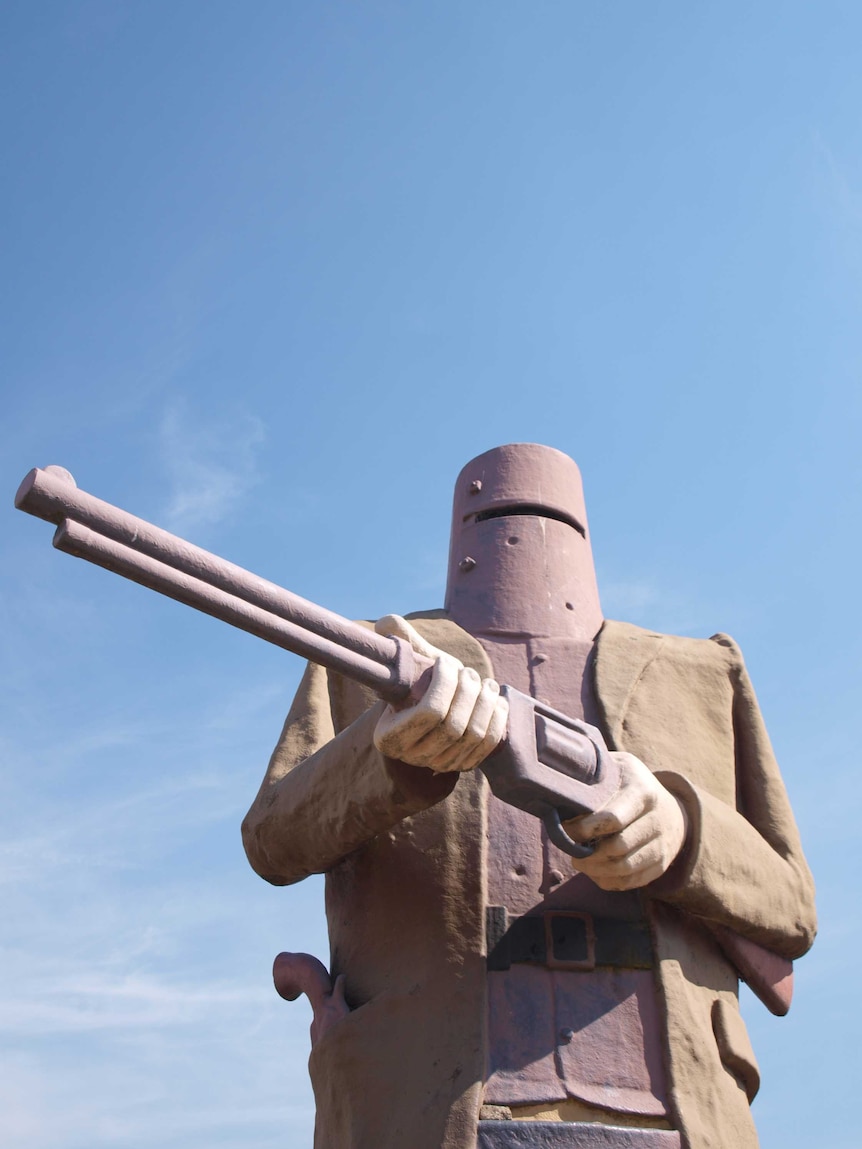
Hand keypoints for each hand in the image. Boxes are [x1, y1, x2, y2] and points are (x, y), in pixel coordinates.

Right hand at [372, 615, 508, 771]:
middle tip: (469, 672)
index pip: (429, 711)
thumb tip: (388, 622)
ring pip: (473, 734)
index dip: (445, 682)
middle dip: (468, 691)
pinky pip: (488, 744)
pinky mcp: (463, 766)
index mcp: (389, 736)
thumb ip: (400, 643)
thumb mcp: (411, 665)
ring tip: (486, 682)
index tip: (444, 661)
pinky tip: (495, 700)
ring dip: (484, 702)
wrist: (433, 712)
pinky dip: (497, 718)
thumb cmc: (420, 684)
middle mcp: (413, 757)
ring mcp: (440, 764)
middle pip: (454, 725)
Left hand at [563, 752, 687, 889]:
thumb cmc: (631, 785)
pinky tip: (594, 870)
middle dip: (587, 851)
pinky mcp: (661, 865)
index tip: (566, 828)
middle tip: (569, 847)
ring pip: (624, 868)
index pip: (612, 818)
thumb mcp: (618, 768)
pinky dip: (608, 880)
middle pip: (618, 846)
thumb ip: (593, 777)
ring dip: (595, 869)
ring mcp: (661, 845)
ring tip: (578, 861)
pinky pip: (631, 882)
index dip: (584, 828)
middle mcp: (657, 820)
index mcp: (643, 792)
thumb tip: (559, 791)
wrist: (673, 809)